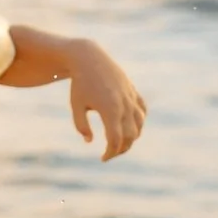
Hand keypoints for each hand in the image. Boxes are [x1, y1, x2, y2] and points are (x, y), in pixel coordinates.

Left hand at [67, 41, 146, 160]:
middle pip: (130, 136)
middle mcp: (124, 105)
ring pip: (139, 125)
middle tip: (109, 154)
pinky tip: (130, 128)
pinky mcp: (133, 91)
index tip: (102, 158)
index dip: (110, 153)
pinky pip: (142, 110)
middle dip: (121, 149)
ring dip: (132, 138)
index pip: (116, 140)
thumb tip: (89, 141)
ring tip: (120, 144)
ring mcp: (131, 97)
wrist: (89, 58)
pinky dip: (139, 122)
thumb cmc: (79, 84)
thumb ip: (81, 126)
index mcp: (110, 110)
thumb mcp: (76, 106)